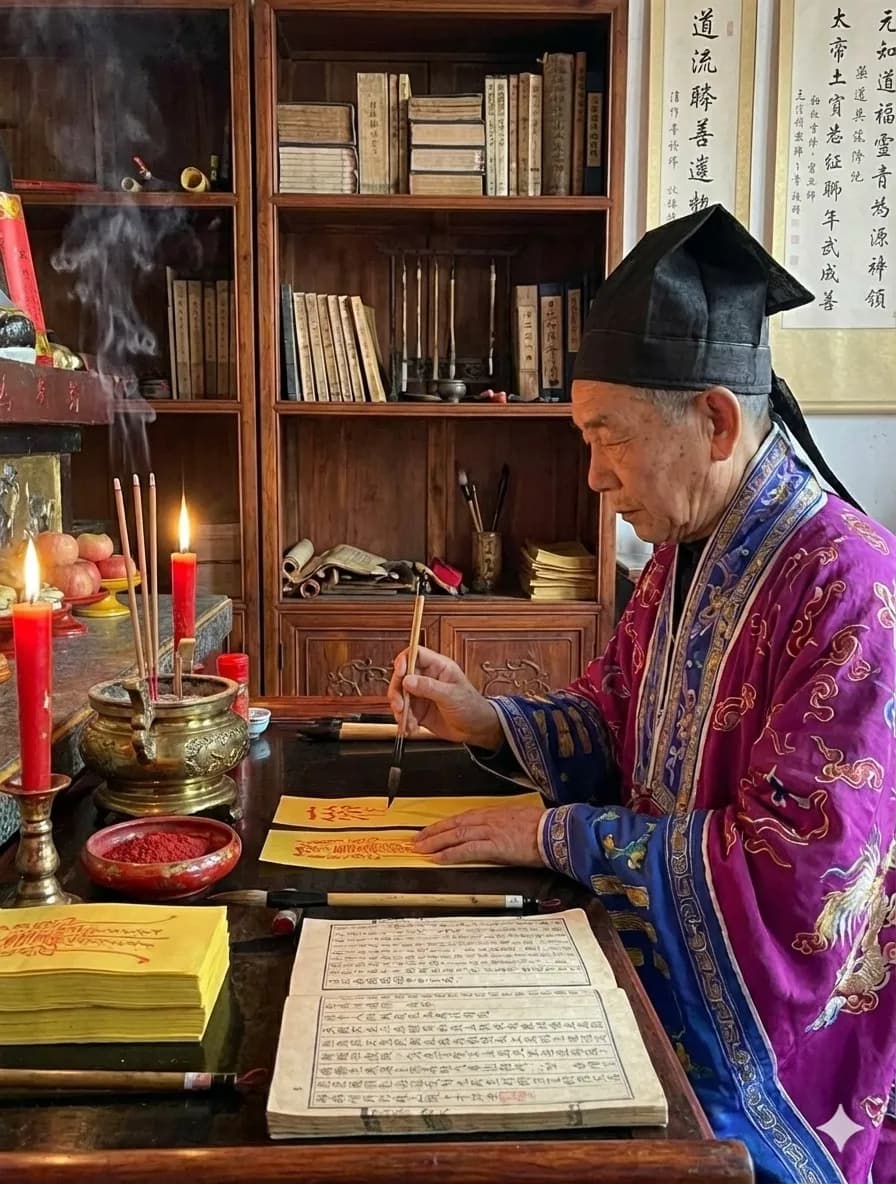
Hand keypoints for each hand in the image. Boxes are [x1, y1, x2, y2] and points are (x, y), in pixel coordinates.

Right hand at [388, 645, 502, 748]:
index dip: (404, 660)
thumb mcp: (451, 695)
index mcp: (438, 667)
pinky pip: (404, 712)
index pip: (415, 654)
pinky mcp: (418, 710)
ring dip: (400, 709)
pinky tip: (412, 728)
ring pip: (400, 696)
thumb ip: (429, 687)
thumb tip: (408, 680)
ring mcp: (421, 694)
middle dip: (397, 691)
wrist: (476, 729)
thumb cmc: (472, 706)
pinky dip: (405, 721)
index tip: (400, 673)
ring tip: (408, 721)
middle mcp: (427, 678)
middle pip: (402, 676)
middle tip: (400, 705)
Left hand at [412, 805, 547, 865]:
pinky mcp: (494, 846)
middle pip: (454, 824)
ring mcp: (490, 832)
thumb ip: (505, 823)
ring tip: (421, 848)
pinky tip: (438, 858)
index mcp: (494, 812)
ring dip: (436, 842)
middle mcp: (488, 819)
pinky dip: (450, 854)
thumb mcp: (520, 818)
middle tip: (417, 839)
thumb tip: (498, 829)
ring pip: (456, 835)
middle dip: (434, 832)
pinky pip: (466, 850)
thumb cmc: (543, 827)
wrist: (556, 832)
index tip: (433, 829)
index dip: (445, 824)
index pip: (463, 817)